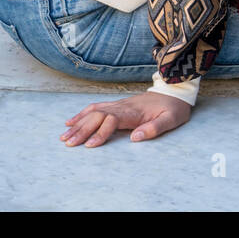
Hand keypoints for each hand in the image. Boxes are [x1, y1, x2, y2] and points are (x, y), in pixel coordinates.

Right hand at [61, 92, 191, 146]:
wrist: (175, 91)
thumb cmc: (174, 108)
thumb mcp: (172, 119)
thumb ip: (155, 128)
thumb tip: (135, 138)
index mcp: (134, 112)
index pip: (112, 120)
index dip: (100, 132)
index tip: (90, 146)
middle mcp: (122, 106)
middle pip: (97, 116)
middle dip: (82, 130)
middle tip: (67, 144)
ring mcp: (118, 104)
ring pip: (93, 111)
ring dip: (78, 123)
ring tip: (64, 135)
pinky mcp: (117, 104)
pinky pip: (95, 107)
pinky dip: (81, 114)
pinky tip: (71, 122)